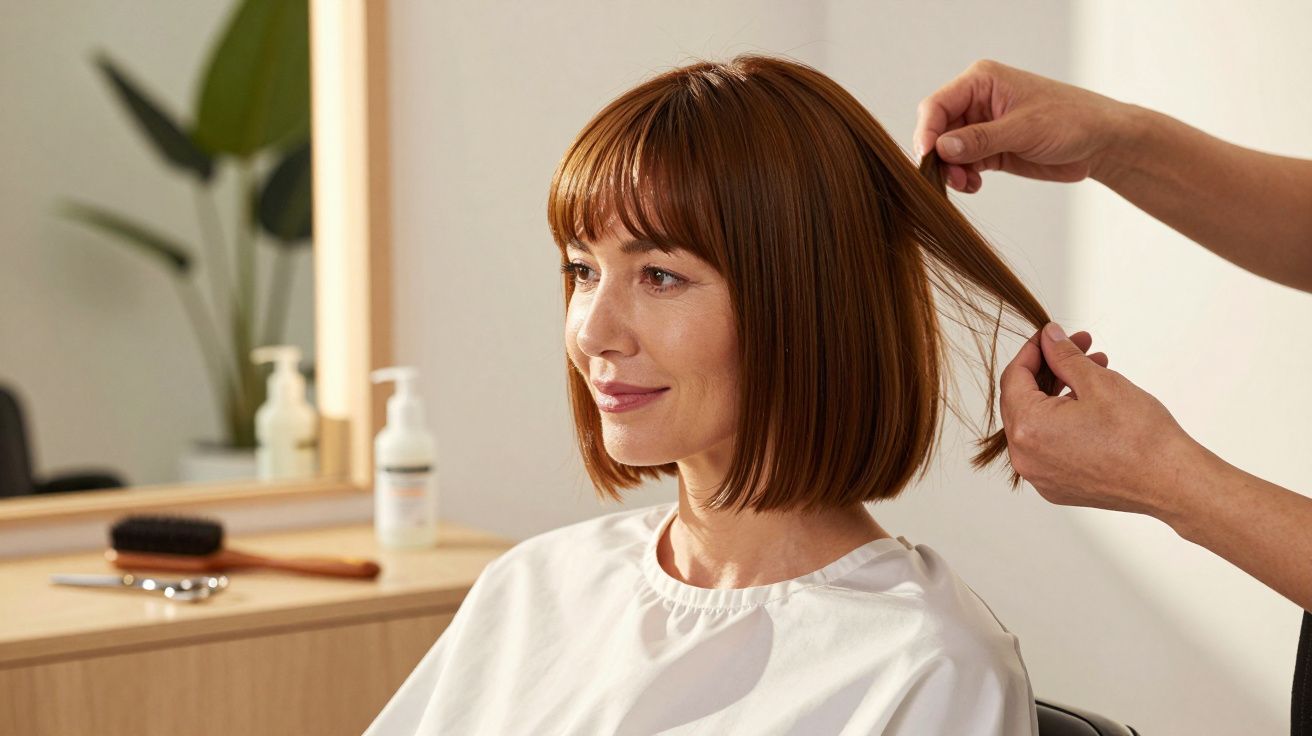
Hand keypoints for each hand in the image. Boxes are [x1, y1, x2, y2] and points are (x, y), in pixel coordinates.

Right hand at [913, 60, 1132, 192]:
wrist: (1100, 141)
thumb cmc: (1071, 120)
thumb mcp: (1024, 129)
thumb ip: (980, 139)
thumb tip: (942, 148)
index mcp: (981, 82)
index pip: (937, 105)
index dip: (927, 132)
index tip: (927, 157)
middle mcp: (976, 102)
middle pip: (937, 131)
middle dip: (940, 157)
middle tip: (951, 180)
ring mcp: (981, 127)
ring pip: (947, 152)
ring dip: (951, 171)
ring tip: (967, 184)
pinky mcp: (989, 149)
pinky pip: (963, 165)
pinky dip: (963, 178)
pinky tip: (975, 185)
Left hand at [999, 322, 1198, 517]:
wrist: (1172, 483)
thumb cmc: (1139, 436)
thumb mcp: (1099, 382)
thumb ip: (1064, 356)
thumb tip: (1049, 338)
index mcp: (1028, 429)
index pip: (1014, 377)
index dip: (1033, 350)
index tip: (1050, 335)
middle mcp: (1025, 457)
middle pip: (1023, 400)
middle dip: (1051, 369)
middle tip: (1079, 347)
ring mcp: (1039, 476)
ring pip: (1038, 423)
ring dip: (1060, 392)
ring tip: (1095, 370)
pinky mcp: (1057, 487)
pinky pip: (1049, 446)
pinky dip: (1063, 421)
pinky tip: (1090, 403)